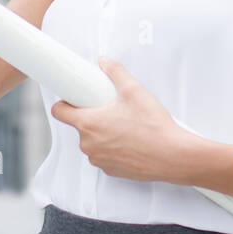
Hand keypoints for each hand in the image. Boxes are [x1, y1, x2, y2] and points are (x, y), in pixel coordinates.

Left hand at [50, 56, 190, 182]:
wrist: (173, 156)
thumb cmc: (154, 128)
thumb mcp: (134, 91)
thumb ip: (115, 72)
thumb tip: (105, 62)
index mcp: (89, 124)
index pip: (59, 112)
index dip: (65, 102)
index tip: (73, 98)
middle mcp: (89, 145)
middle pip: (79, 126)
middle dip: (92, 116)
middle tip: (110, 109)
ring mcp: (99, 159)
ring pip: (92, 142)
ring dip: (102, 134)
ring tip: (124, 125)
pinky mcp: (111, 170)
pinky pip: (104, 155)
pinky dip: (112, 148)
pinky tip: (130, 141)